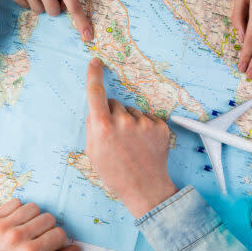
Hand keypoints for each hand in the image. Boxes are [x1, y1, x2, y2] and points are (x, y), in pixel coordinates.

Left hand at [0, 199, 79, 250]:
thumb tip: (75, 247)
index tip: (51, 246)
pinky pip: (15, 202)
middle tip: (39, 239)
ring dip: (34, 217)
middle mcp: (17, 237)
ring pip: (33, 207)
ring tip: (28, 229)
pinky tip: (16, 222)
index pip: (59, 234)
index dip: (59, 240)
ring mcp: (3, 225)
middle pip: (48, 218)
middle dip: (48, 228)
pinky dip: (19, 210)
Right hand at [84, 58, 177, 217]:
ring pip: (132, 112)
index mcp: (103, 127)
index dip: (93, 75)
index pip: (95, 93)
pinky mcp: (159, 126)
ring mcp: (143, 123)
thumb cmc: (115, 174)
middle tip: (116, 137)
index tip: (95, 62)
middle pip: (115, 104)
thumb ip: (92, 127)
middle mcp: (123, 121)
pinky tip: (144, 144)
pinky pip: (148, 118)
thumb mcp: (93, 152)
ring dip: (130, 123)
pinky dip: (146, 128)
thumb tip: (96, 111)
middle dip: (113, 115)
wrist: (145, 188)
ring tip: (132, 144)